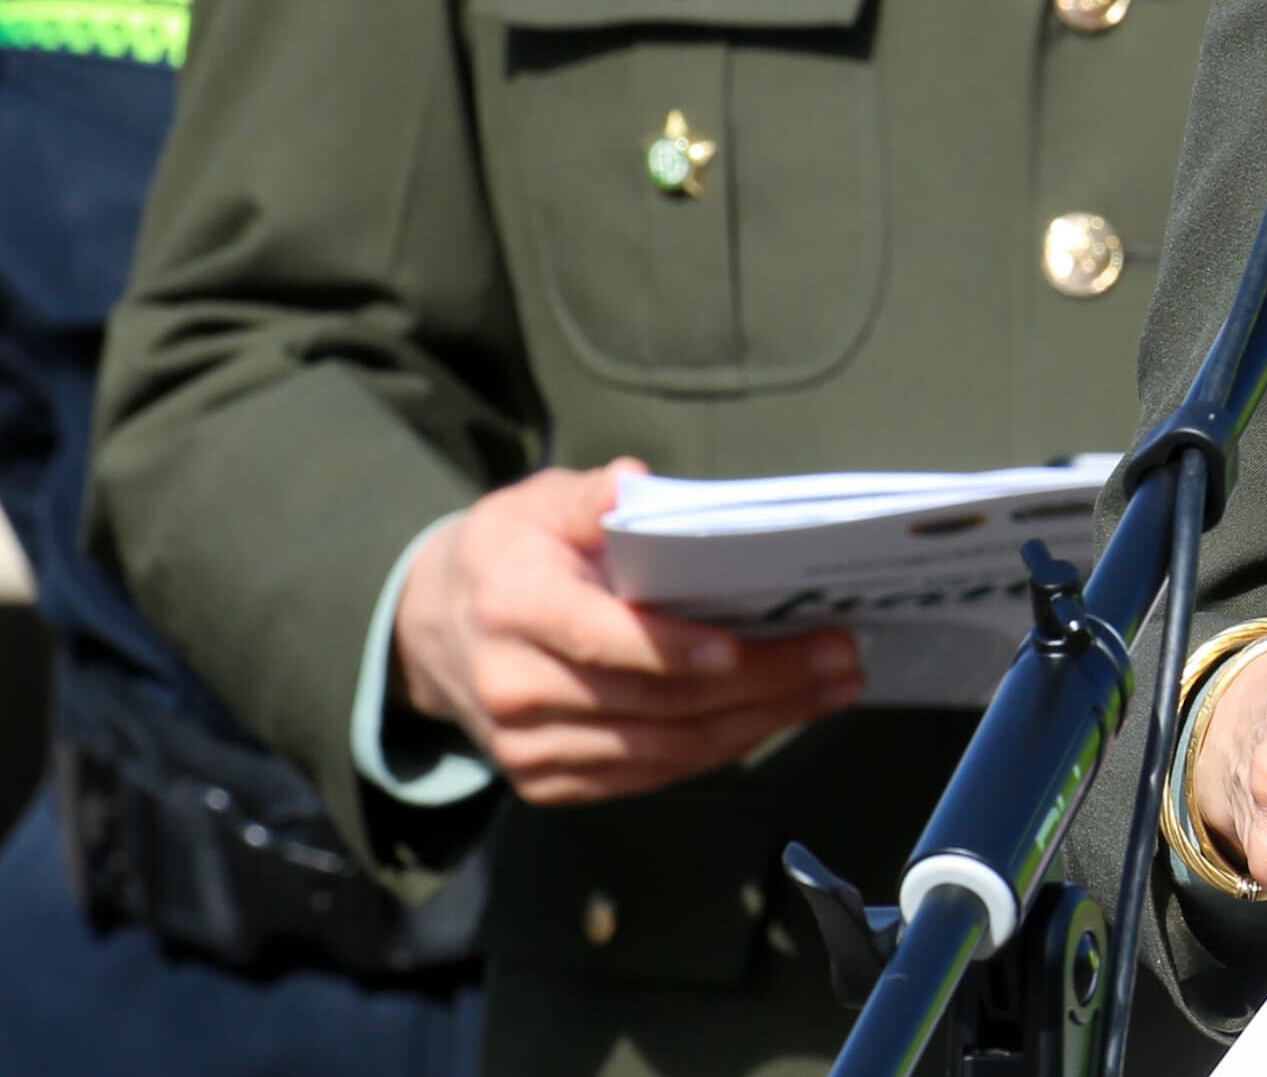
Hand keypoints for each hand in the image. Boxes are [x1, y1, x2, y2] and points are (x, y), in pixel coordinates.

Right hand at [391, 461, 860, 802]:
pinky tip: (774, 717)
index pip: (602, 641)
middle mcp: (515, 688)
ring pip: (660, 751)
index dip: (674, 651)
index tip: (746, 646)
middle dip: (757, 685)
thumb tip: (634, 485)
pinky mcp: (546, 782)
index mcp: (513, 609)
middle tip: (838, 657)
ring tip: (829, 689)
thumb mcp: (535, 502)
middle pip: (651, 703)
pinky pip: (646, 776)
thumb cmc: (506, 553)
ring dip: (755, 724)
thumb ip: (589, 494)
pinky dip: (716, 751)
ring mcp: (529, 747)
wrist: (428, 627)